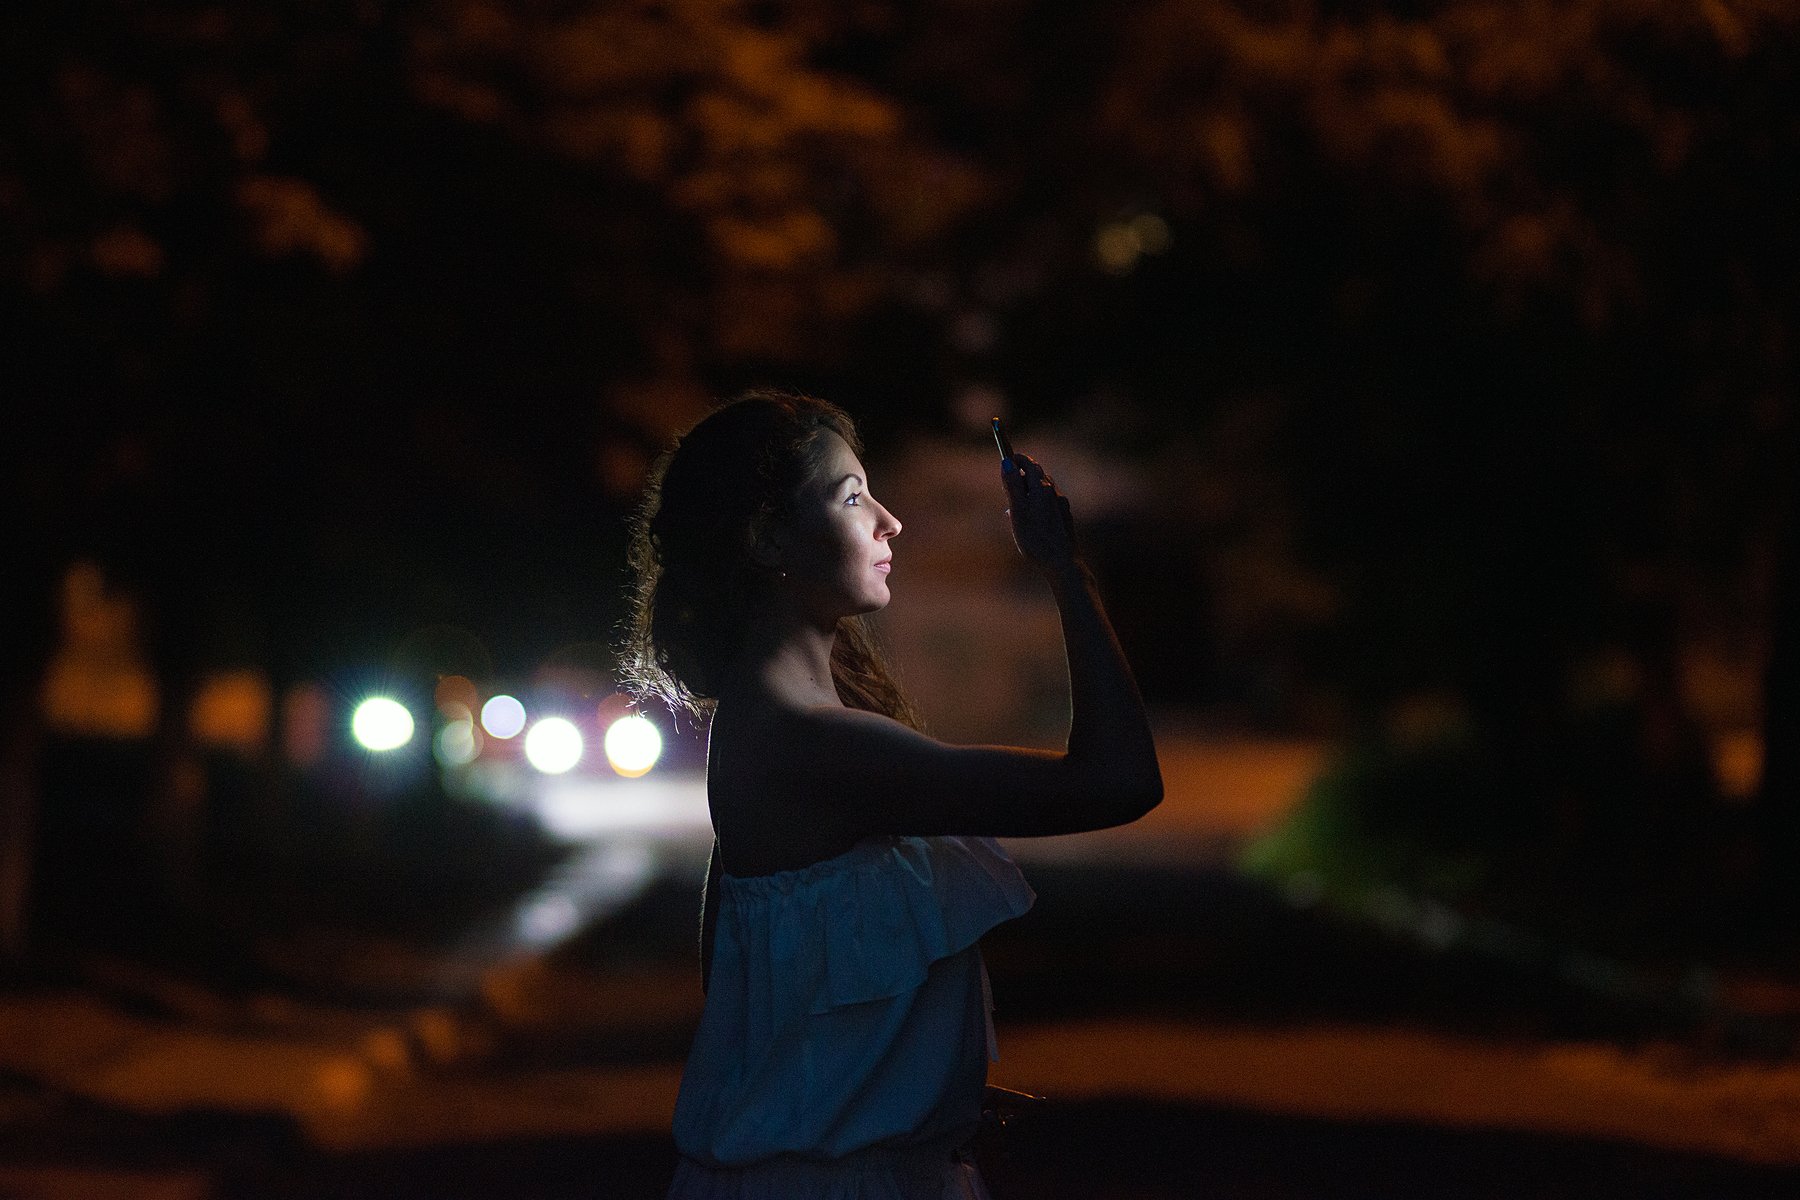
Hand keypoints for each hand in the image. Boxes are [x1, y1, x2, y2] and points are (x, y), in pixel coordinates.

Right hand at [1002, 451, 1076, 569]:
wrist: (1062, 563)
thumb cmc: (1036, 539)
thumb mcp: (1018, 511)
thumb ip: (1012, 487)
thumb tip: (1006, 463)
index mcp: (1042, 488)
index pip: (1029, 463)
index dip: (1016, 459)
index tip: (1005, 458)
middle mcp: (1054, 493)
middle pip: (1037, 475)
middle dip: (1022, 474)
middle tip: (1007, 481)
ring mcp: (1061, 505)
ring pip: (1043, 489)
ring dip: (1028, 490)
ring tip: (1015, 503)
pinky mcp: (1064, 517)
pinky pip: (1048, 503)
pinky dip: (1036, 503)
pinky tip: (1029, 519)